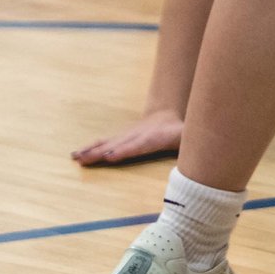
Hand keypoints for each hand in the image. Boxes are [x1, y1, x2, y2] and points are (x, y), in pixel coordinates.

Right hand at [71, 107, 185, 166]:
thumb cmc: (179, 131)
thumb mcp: (188, 136)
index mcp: (152, 139)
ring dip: (90, 151)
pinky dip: (89, 148)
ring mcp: (125, 135)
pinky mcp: (120, 137)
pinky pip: (103, 142)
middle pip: (116, 145)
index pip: (136, 146)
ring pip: (106, 143)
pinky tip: (77, 155)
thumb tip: (199, 156)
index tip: (110, 156)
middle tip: (84, 159)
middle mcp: (135, 136)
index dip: (124, 151)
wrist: (167, 113)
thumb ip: (192, 144)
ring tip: (76, 158)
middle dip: (99, 152)